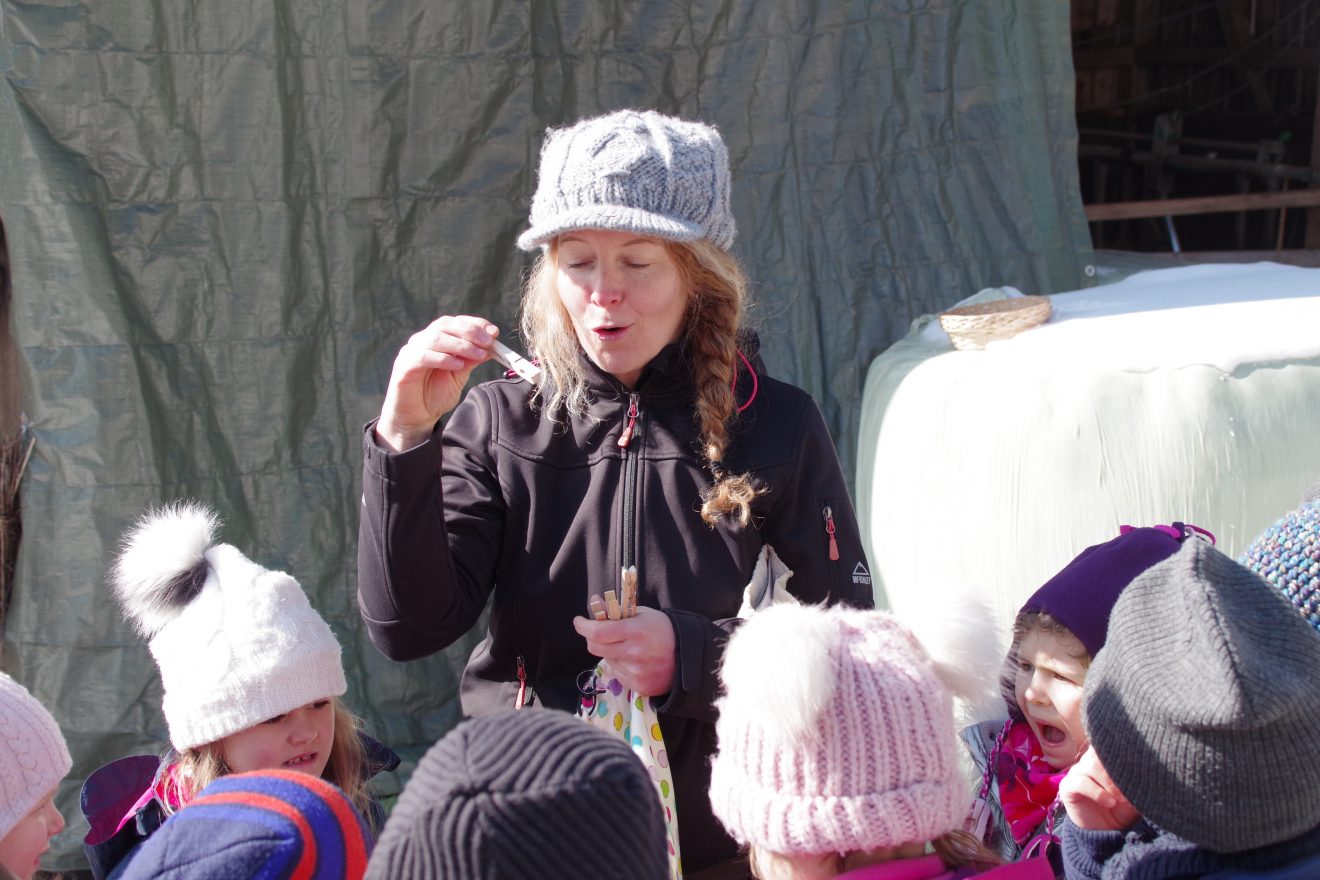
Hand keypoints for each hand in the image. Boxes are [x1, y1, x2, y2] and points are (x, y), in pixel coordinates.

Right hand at [375, 316, 498, 451]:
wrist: (418, 417)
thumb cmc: (436, 394)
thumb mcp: (460, 374)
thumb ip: (472, 359)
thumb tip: (492, 346)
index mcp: (437, 338)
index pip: (456, 322)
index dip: (476, 324)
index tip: (494, 332)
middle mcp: (423, 340)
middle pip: (446, 325)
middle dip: (470, 332)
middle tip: (488, 342)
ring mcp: (411, 351)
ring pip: (436, 338)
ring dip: (460, 345)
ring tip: (478, 355)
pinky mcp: (404, 366)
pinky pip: (423, 356)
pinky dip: (443, 358)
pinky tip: (457, 365)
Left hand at [573, 607, 675, 696]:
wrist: (688, 655)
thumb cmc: (663, 630)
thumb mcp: (642, 614)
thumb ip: (616, 610)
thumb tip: (594, 601)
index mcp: (634, 632)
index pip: (598, 632)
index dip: (583, 626)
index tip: (579, 621)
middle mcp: (633, 653)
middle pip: (596, 649)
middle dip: (592, 639)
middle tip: (598, 633)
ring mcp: (636, 672)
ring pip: (608, 661)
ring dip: (611, 652)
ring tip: (628, 648)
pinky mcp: (639, 686)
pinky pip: (619, 675)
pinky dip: (621, 667)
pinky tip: (636, 661)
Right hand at [1059, 747, 1140, 830]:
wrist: (1107, 833)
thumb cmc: (1123, 809)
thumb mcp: (1134, 792)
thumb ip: (1137, 778)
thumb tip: (1147, 767)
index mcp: (1105, 757)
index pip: (1110, 743)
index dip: (1122, 752)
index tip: (1137, 768)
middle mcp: (1089, 760)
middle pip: (1101, 751)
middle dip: (1117, 770)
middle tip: (1130, 790)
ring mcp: (1077, 772)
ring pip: (1091, 764)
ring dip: (1109, 782)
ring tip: (1121, 798)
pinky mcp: (1067, 786)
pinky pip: (1080, 782)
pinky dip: (1097, 792)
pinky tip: (1109, 802)